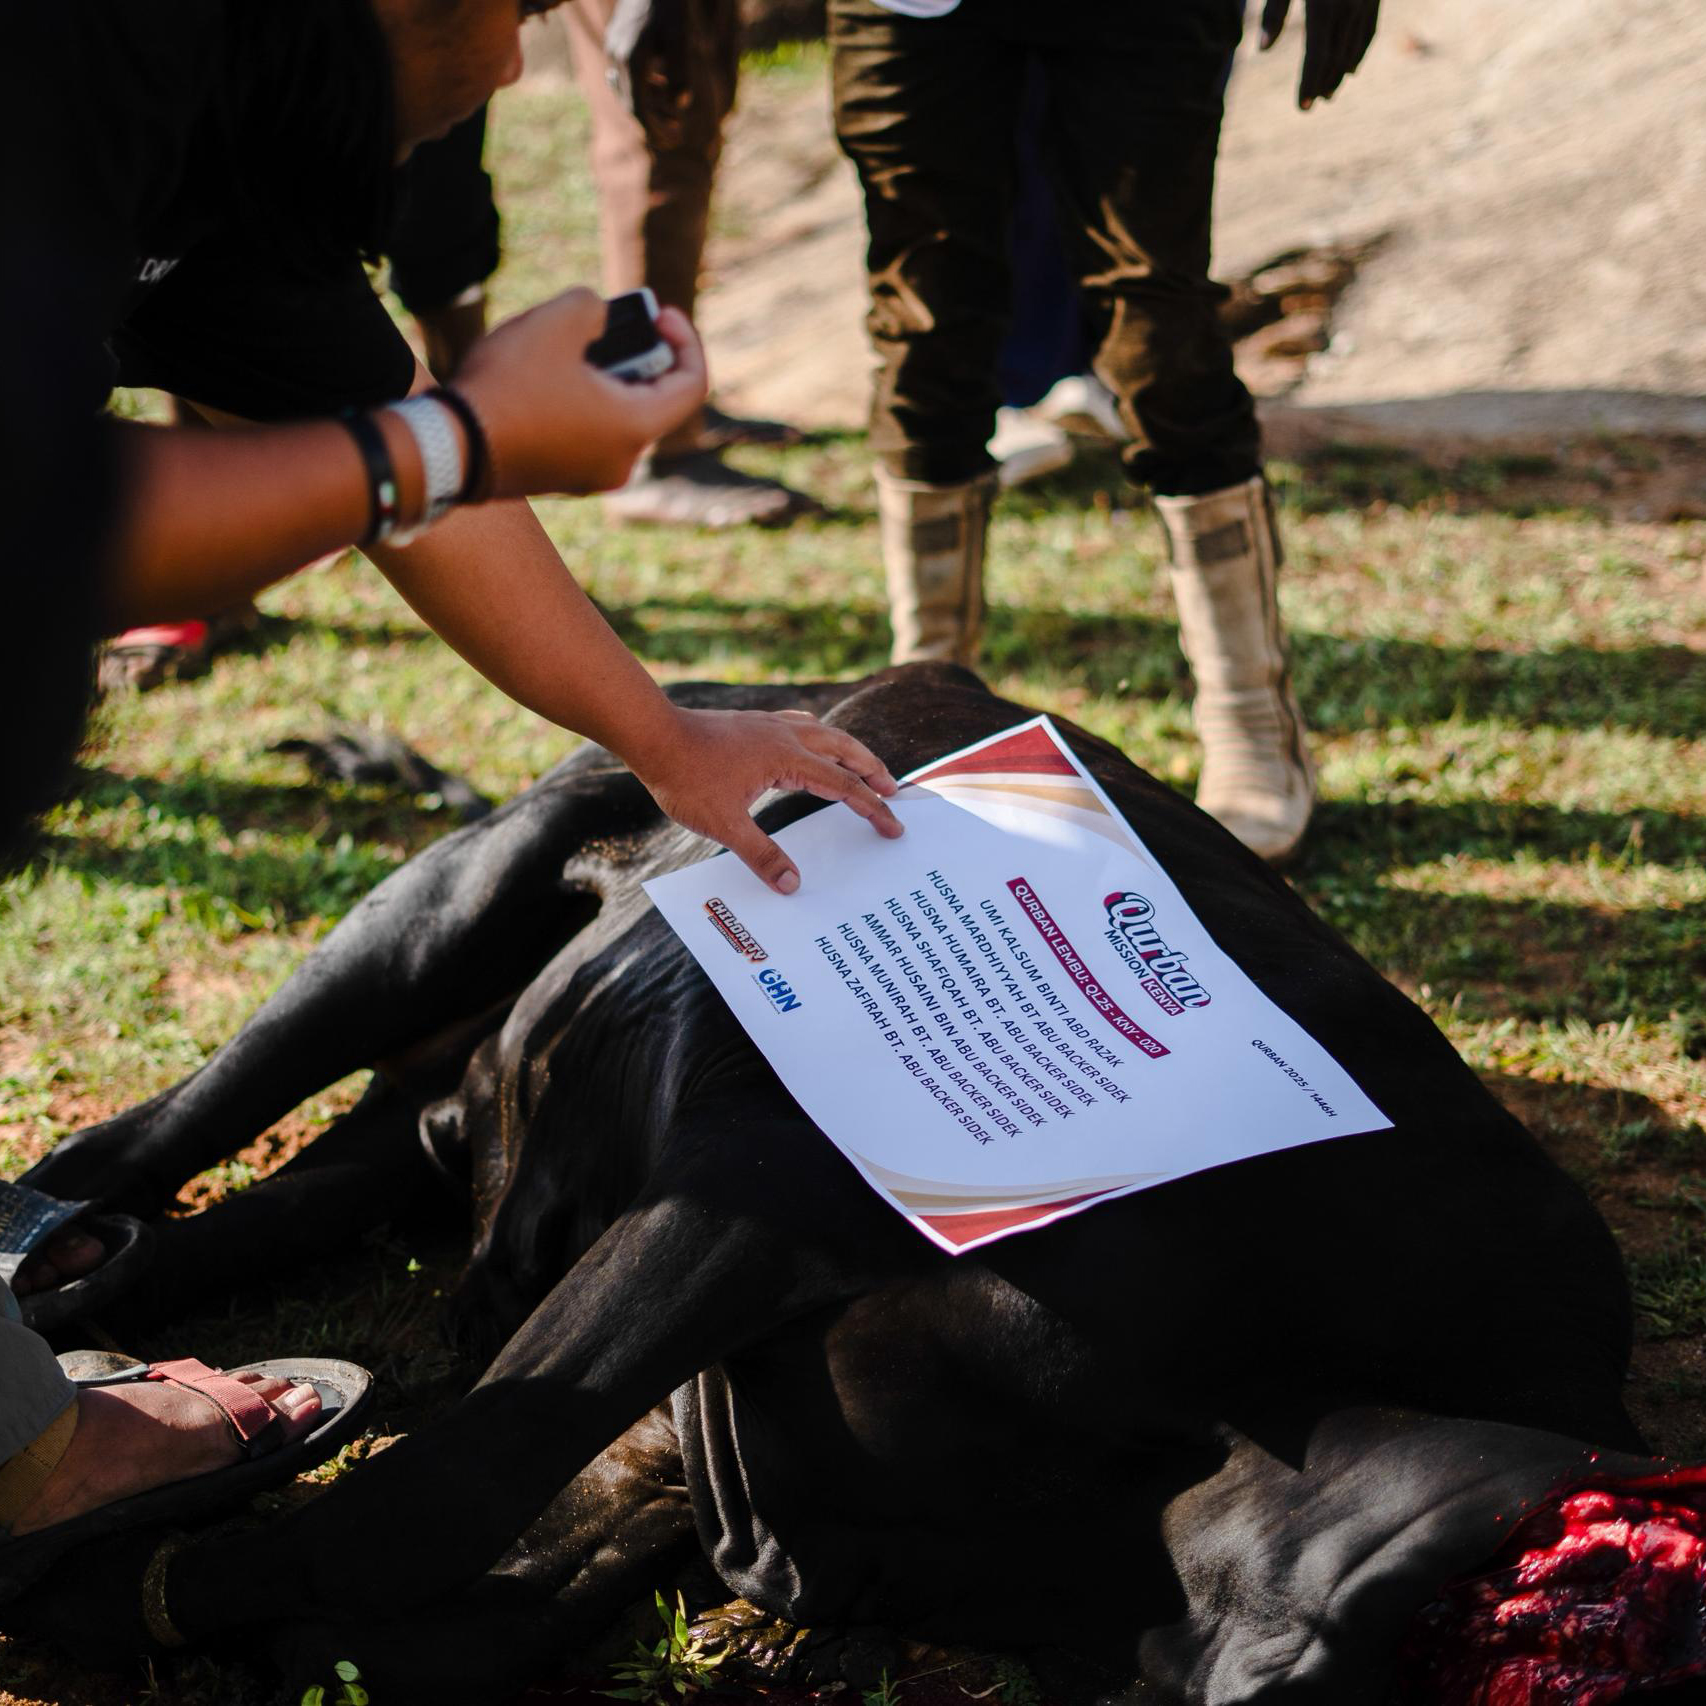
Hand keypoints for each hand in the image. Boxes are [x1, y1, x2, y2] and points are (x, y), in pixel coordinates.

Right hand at [454, 292, 707, 497]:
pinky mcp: (560, 482)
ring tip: (567, 347)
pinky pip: (586, 437)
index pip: (691, 385)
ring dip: (604, 379)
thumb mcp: (557, 319)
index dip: (684, 342)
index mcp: (636, 429)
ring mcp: (591, 479)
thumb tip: (599, 318)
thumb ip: (594, 307)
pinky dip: (581, 405)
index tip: (659, 315)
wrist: (448, 447)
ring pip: (616, 419)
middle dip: (636, 356)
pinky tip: (544, 380)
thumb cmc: (508, 385)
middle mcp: (622, 463)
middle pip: (652, 401)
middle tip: (609, 324)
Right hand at [604, 0, 692, 143]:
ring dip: (650, 107)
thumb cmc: (673, 5)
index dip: (656, 130)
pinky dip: (644, 88)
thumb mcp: (683, 39)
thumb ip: (681, 74)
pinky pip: (627, 75)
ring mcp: (614, 47)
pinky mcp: (618, 40)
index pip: (638, 108)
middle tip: (677, 136)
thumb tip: (679, 105)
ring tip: (674, 115)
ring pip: (628, 90)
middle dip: (654, 124)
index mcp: (632, 59)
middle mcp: (618, 55)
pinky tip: (663, 88)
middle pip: (631, 104)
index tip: (674, 142)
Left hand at [626, 707, 904, 893]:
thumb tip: (792, 885)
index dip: (873, 808)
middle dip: (873, 770)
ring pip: (826, 733)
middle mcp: (787, 736)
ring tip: (864, 765)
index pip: (844, 786)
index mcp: (788, 760)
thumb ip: (761, 855)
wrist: (653, 734)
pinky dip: (820, 737)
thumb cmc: (686, 777)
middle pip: (846, 749)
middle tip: (894, 791)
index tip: (893, 826)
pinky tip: (813, 741)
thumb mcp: (723, 825)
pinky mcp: (755, 723)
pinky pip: (802, 726)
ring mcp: (770, 725)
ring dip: (851, 751)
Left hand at [1260, 0, 1379, 108]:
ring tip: (1328, 94)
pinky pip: (1369, 30)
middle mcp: (1348, 7)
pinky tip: (1351, 69)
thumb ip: (1274, 12)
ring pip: (1355, 48)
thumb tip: (1262, 49)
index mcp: (1323, 6)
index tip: (1302, 107)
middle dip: (1324, 84)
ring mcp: (1366, 0)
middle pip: (1337, 58)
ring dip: (1340, 75)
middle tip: (1312, 104)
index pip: (1316, 57)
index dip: (1309, 84)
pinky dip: (1359, 53)